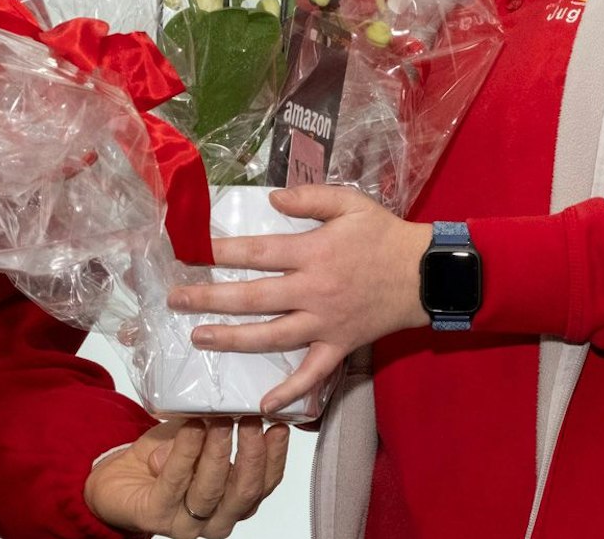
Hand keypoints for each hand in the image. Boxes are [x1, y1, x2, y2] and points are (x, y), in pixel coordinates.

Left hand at [84, 418, 287, 538]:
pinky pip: (174, 482)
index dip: (276, 455)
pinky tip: (191, 427)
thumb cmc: (164, 459)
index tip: (278, 424)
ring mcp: (187, 523)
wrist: (119, 479)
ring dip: (218, 451)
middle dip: (251, 453)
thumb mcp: (200, 437)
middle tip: (250, 418)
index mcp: (235, 502)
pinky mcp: (156, 516)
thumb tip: (239, 400)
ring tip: (220, 420)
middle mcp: (217, 518)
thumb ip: (219, 426)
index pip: (265, 483)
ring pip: (211, 489)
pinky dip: (185, 452)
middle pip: (244, 491)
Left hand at [169, 185, 431, 413]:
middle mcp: (313, 291)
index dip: (220, 252)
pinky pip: (313, 374)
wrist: (427, 275)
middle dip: (210, 298)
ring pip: (271, 336)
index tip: (190, 251)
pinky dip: (290, 391)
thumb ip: (310, 197)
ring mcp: (325, 323)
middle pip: (252, 297)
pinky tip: (264, 405)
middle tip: (176, 298)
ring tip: (199, 338)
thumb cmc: (385, 235)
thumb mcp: (350, 202)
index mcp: (313, 253)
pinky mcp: (339, 346)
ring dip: (233, 339)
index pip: (256, 252)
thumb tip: (271, 197)